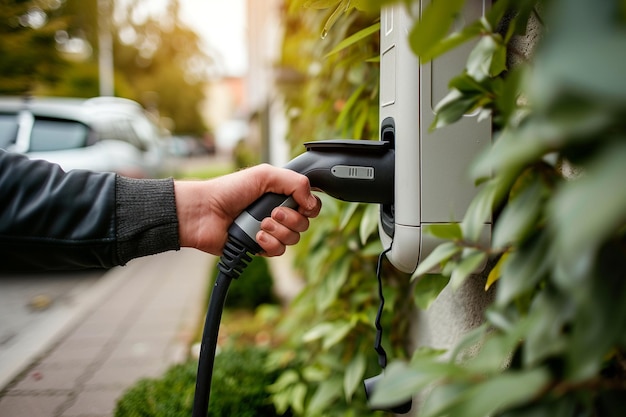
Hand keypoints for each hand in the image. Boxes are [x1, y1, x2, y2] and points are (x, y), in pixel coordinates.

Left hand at [174, 164, 320, 255]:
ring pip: (293, 239)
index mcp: (280, 194)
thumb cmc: (229, 190)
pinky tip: (255, 237)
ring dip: (278, 232)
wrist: (204, 213)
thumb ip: (295, 182)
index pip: (309, 204)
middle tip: (272, 213)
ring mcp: (269, 231)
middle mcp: (277, 213)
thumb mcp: (265, 175)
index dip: (309, 206)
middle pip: (304, 223)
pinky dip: (269, 244)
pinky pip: (278, 251)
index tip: (300, 204)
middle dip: (290, 219)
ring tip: (260, 225)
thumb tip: (312, 202)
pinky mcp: (260, 247)